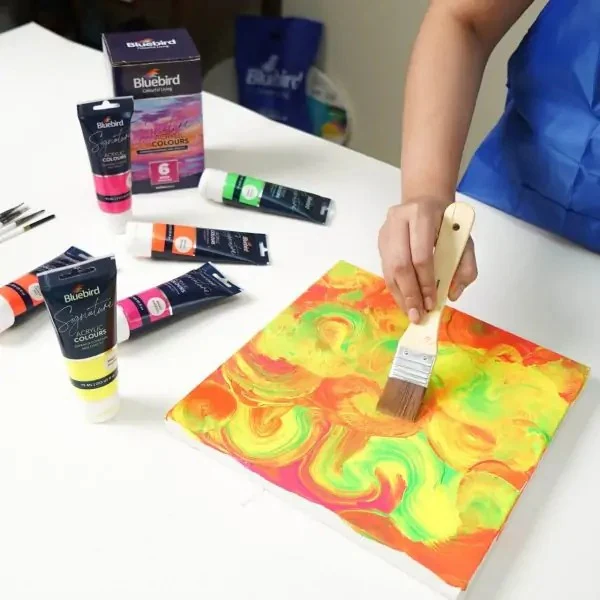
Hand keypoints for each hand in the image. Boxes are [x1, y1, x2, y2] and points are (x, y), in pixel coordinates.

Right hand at [378, 197, 477, 322]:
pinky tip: (405, 302)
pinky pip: (386, 270)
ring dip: (400, 295)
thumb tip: (452, 294)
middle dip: (410, 294)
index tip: (432, 303)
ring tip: (411, 313)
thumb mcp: (465, 240)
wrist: (425, 200)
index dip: (426, 282)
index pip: (421, 255)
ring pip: (389, 270)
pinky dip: (396, 289)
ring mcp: (386, 231)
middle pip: (400, 265)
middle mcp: (398, 221)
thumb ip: (466, 266)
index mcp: (422, 215)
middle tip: (418, 315)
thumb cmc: (447, 222)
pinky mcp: (380, 242)